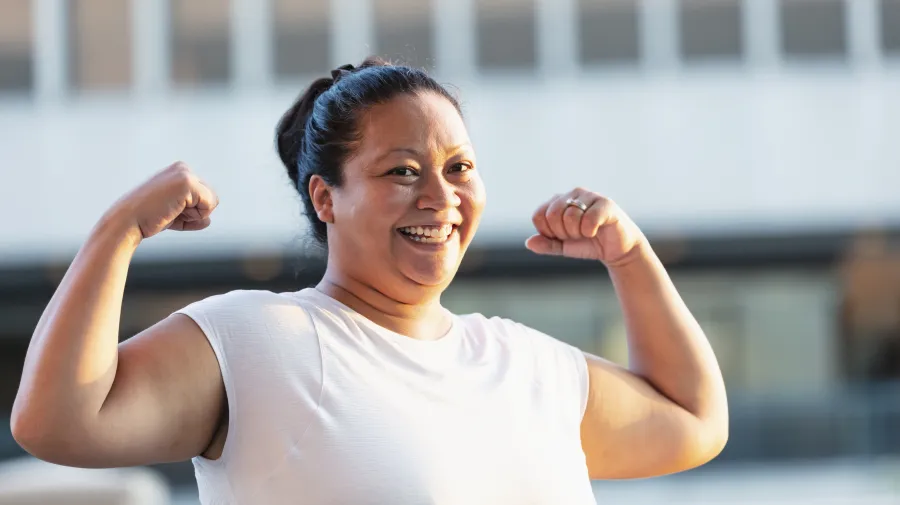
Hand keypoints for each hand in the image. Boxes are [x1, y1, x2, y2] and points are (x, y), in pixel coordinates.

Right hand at [104, 162, 218, 244]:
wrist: (128, 221)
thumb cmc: (146, 218)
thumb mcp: (173, 214)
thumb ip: (191, 215)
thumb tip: (208, 221)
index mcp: (178, 171)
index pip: (203, 196)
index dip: (190, 212)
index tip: (168, 212)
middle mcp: (183, 168)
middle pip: (210, 198)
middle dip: (194, 213)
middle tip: (169, 212)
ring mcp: (185, 174)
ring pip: (212, 202)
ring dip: (195, 215)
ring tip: (170, 211)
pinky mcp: (188, 183)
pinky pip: (210, 205)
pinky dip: (196, 215)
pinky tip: (174, 211)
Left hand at [526, 188, 646, 266]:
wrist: (617, 249)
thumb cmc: (588, 243)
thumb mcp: (562, 247)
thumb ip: (546, 244)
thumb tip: (529, 242)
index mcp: (558, 201)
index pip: (538, 215)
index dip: (547, 232)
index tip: (561, 237)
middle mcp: (573, 194)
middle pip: (552, 215)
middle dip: (562, 233)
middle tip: (576, 235)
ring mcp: (590, 196)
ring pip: (569, 217)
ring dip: (577, 233)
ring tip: (588, 233)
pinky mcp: (605, 203)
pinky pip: (588, 220)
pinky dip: (590, 232)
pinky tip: (597, 231)